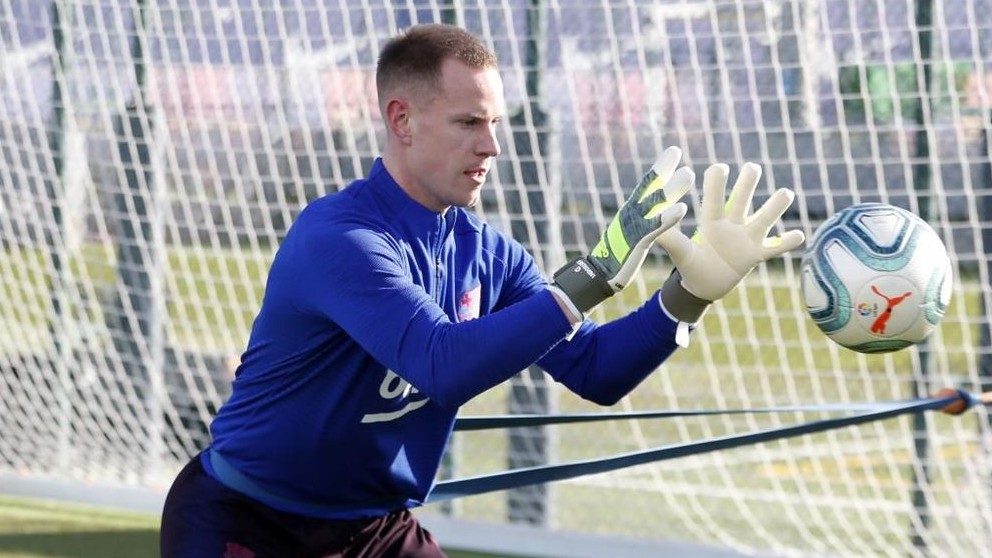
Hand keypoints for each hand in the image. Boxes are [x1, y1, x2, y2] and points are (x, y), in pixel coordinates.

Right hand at [553, 146, 692, 312]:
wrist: (599, 275)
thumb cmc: (617, 256)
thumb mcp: (631, 233)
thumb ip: (642, 220)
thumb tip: (650, 209)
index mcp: (631, 212)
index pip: (647, 186)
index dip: (660, 169)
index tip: (673, 152)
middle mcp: (631, 214)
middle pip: (649, 188)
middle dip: (662, 169)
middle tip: (675, 150)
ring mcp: (634, 226)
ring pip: (655, 204)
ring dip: (672, 189)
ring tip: (689, 173)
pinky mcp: (638, 241)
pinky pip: (655, 228)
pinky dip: (668, 217)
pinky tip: (682, 208)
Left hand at [657, 161, 804, 321]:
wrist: (704, 285)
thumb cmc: (691, 264)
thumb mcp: (680, 252)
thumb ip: (669, 239)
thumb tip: (647, 225)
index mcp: (712, 222)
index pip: (715, 200)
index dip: (717, 185)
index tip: (719, 167)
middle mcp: (732, 226)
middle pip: (742, 201)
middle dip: (747, 185)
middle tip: (752, 167)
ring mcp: (747, 240)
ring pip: (764, 219)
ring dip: (775, 207)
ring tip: (786, 193)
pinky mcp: (756, 256)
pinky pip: (775, 248)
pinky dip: (787, 243)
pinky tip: (800, 235)